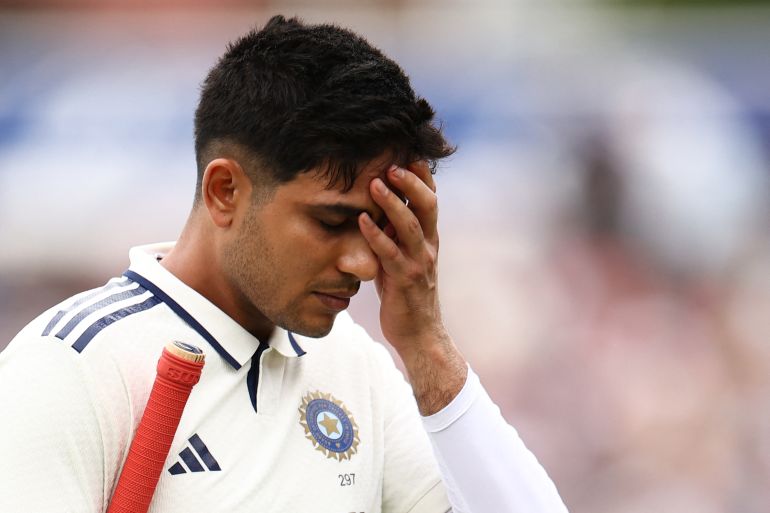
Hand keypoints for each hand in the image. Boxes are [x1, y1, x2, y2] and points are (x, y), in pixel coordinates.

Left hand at [358, 161, 466, 414]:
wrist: (420, 335)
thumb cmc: (407, 294)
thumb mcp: (404, 259)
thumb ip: (396, 236)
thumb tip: (377, 210)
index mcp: (429, 239)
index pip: (430, 200)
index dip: (422, 176)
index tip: (408, 152)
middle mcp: (429, 247)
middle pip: (427, 206)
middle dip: (411, 182)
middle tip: (393, 162)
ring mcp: (419, 264)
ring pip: (409, 226)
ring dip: (392, 203)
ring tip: (375, 183)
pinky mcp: (405, 281)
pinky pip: (390, 254)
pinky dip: (376, 236)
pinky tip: (361, 220)